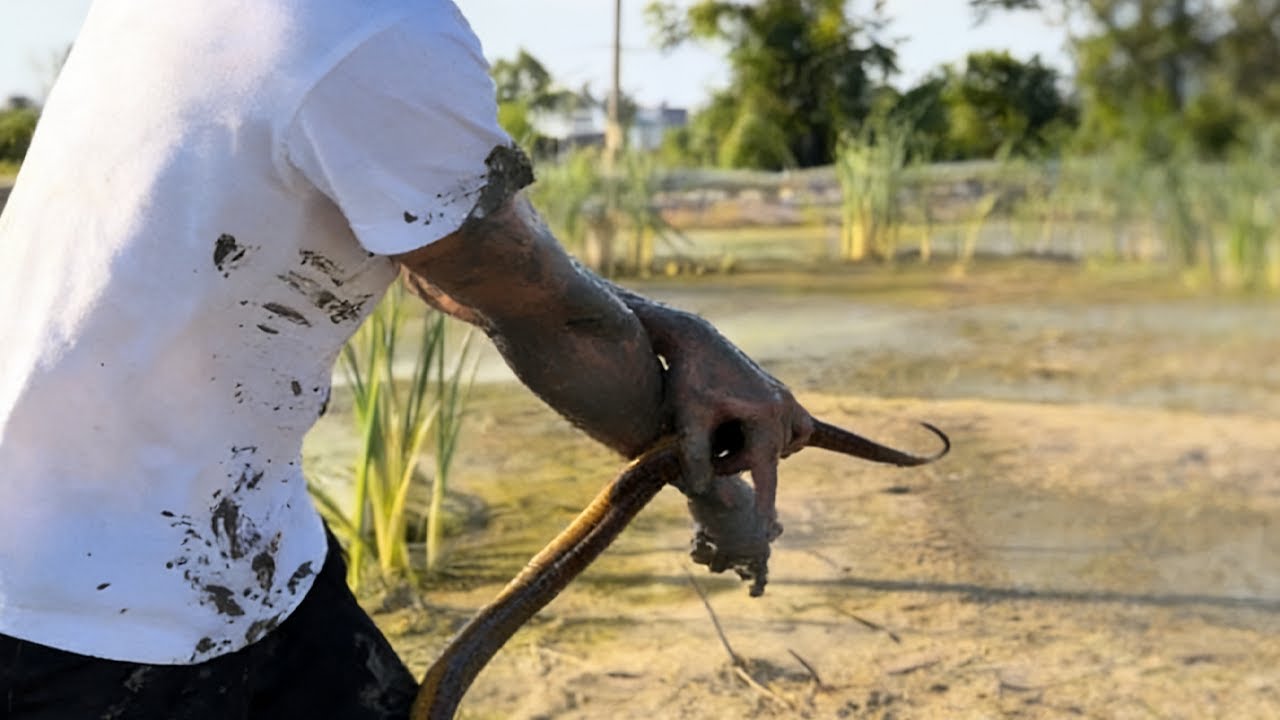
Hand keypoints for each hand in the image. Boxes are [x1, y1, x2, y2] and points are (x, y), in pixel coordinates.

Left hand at [644, 310, 812, 521]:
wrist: (694, 341)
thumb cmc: (688, 379)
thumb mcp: (687, 420)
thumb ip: (695, 458)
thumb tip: (701, 492)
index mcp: (764, 414)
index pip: (765, 469)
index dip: (764, 502)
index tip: (764, 528)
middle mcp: (782, 406)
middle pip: (765, 458)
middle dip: (734, 463)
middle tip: (702, 456)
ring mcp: (785, 398)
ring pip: (780, 447)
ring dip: (754, 452)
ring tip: (720, 439)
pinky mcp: (781, 393)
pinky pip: (793, 429)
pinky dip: (775, 438)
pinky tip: (748, 435)